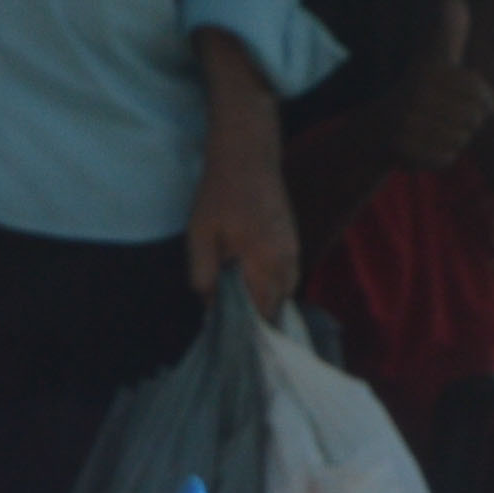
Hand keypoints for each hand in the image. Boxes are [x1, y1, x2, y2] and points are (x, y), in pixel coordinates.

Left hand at [189, 35, 300, 314]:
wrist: (247, 157)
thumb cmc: (219, 195)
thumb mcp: (200, 235)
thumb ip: (203, 275)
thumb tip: (211, 306)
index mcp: (263, 260)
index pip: (262, 310)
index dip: (248, 327)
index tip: (231, 336)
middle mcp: (286, 260)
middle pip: (277, 305)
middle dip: (259, 318)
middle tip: (235, 325)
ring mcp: (293, 249)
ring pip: (285, 291)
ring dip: (267, 301)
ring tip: (243, 306)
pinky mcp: (293, 240)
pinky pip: (288, 275)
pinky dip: (273, 285)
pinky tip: (253, 283)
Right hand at [388, 0, 493, 172]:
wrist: (378, 128)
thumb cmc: (418, 91)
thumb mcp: (433, 59)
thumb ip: (449, 33)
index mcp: (430, 73)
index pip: (483, 96)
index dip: (484, 103)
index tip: (468, 101)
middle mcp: (416, 96)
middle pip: (474, 120)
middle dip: (467, 123)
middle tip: (446, 117)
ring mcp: (409, 124)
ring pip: (461, 140)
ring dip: (454, 139)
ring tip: (435, 130)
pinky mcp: (405, 151)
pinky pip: (446, 158)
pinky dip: (442, 156)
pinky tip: (427, 146)